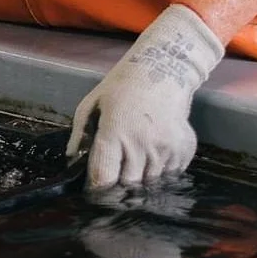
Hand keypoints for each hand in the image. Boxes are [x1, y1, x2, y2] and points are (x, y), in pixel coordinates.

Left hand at [65, 4, 223, 186]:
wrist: (164, 69)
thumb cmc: (123, 86)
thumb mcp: (93, 103)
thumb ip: (80, 133)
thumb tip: (72, 160)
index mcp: (116, 131)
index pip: (104, 178)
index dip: (97, 188)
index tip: (95, 188)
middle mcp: (142, 143)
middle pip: (128, 186)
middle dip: (119, 182)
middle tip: (117, 167)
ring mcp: (166, 149)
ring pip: (150, 183)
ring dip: (141, 176)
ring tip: (136, 154)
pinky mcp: (184, 151)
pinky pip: (169, 175)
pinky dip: (160, 169)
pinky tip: (154, 149)